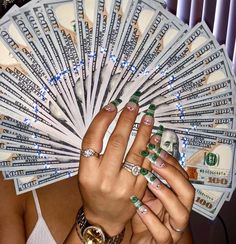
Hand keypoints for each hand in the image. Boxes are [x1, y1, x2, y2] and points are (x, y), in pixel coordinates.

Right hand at [78, 95, 155, 235]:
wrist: (104, 217)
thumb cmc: (93, 190)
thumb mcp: (86, 171)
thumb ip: (95, 150)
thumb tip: (111, 121)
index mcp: (87, 172)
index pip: (92, 140)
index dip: (102, 120)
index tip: (112, 106)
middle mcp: (104, 178)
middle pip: (116, 143)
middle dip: (126, 120)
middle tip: (133, 105)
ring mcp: (123, 185)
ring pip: (135, 153)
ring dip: (143, 132)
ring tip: (148, 117)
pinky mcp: (138, 189)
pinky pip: (147, 165)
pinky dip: (152, 149)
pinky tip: (155, 137)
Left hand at [130, 135, 194, 243]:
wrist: (141, 238)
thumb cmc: (144, 210)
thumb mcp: (145, 191)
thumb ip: (147, 175)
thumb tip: (144, 150)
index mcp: (176, 195)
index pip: (181, 175)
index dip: (170, 161)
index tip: (155, 148)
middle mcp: (179, 209)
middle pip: (187, 191)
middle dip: (172, 174)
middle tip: (155, 161)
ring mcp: (173, 227)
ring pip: (181, 213)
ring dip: (166, 195)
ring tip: (150, 182)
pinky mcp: (163, 241)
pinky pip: (163, 234)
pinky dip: (151, 219)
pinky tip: (139, 206)